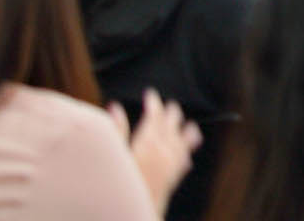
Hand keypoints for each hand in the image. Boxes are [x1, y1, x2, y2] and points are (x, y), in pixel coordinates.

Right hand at [110, 90, 200, 212]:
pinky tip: (187, 160)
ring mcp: (170, 166)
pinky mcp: (171, 181)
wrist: (134, 214)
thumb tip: (115, 108)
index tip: (151, 94)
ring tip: (191, 127)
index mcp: (148, 143)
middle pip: (171, 127)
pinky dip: (185, 157)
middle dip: (171, 114)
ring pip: (182, 144)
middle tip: (170, 105)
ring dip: (185, 133)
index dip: (154, 103)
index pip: (155, 116)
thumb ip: (115, 131)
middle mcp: (163, 152)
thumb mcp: (113, 155)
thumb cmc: (119, 185)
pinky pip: (183, 164)